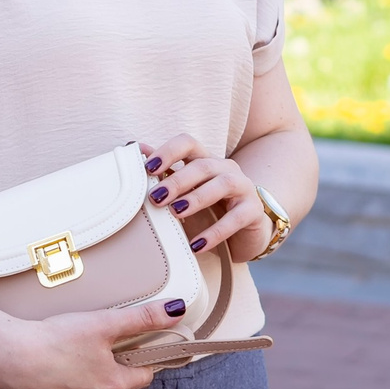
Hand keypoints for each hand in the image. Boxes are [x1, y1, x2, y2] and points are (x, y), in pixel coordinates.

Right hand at [0, 299, 184, 388]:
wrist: (9, 356)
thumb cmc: (55, 339)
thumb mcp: (104, 322)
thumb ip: (142, 318)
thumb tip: (175, 311)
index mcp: (114, 386)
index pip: (143, 375)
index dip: (139, 357)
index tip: (130, 344)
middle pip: (117, 384)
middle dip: (111, 365)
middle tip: (92, 342)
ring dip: (88, 377)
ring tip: (70, 354)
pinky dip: (67, 387)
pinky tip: (55, 368)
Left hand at [140, 134, 272, 263]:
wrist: (248, 232)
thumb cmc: (212, 210)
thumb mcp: (187, 192)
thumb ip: (165, 172)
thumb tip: (136, 149)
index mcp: (206, 160)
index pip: (188, 143)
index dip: (168, 151)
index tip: (148, 168)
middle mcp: (226, 168)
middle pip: (201, 165)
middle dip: (177, 180)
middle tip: (156, 197)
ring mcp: (243, 187)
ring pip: (221, 184)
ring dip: (196, 198)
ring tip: (176, 213)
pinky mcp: (253, 211)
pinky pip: (235, 219)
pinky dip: (215, 232)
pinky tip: (197, 245)